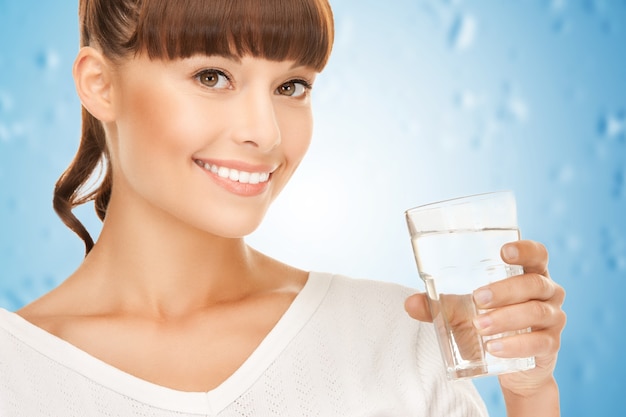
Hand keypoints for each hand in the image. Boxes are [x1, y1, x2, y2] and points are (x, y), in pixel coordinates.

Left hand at [405, 240, 565, 411]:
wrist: (514, 367)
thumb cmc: (490, 323)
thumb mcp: (463, 312)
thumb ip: (438, 306)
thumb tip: (409, 303)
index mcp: (530, 274)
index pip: (538, 255)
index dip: (525, 250)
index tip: (503, 251)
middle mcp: (548, 292)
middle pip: (533, 283)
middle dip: (504, 290)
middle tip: (477, 298)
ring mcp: (553, 319)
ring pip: (535, 312)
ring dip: (505, 318)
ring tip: (479, 326)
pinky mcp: (551, 346)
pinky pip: (539, 343)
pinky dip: (515, 345)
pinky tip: (494, 348)